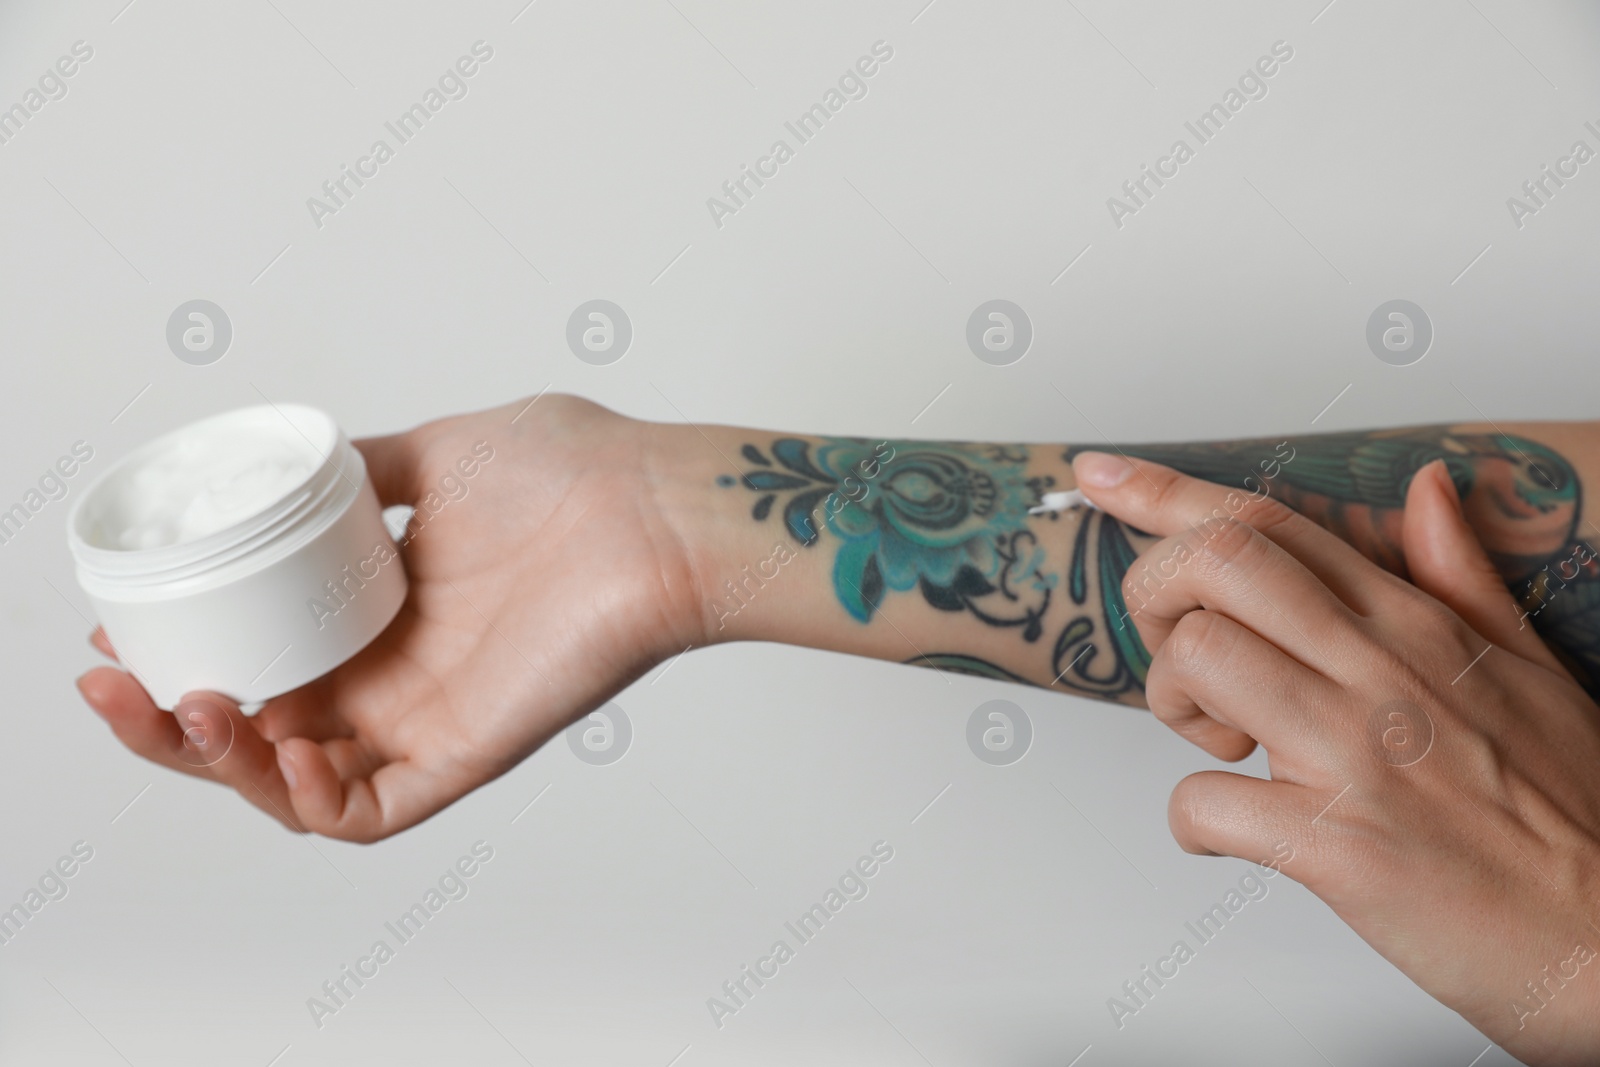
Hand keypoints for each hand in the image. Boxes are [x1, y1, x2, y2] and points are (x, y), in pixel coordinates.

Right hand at [77, 396, 704, 840]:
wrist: (658, 503)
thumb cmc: (575, 470)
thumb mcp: (439, 453)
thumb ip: (368, 468)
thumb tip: (301, 462)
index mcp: (379, 614)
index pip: (257, 659)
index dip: (180, 655)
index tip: (115, 625)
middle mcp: (394, 675)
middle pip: (256, 732)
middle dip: (167, 721)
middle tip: (111, 681)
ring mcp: (426, 720)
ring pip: (294, 784)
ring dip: (217, 763)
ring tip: (190, 705)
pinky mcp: (468, 755)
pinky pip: (370, 815)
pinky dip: (308, 800)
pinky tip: (278, 748)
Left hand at [1072, 450, 1599, 1063]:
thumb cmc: (1572, 817)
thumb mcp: (1532, 672)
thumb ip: (1462, 578)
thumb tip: (1426, 488)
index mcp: (1414, 626)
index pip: (1269, 522)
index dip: (1165, 491)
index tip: (1099, 477)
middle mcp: (1378, 671)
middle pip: (1215, 562)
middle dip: (1155, 587)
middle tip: (1177, 646)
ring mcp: (1354, 754)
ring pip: (1196, 659)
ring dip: (1174, 701)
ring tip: (1223, 743)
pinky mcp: (1335, 844)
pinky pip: (1203, 804)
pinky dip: (1192, 822)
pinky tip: (1232, 832)